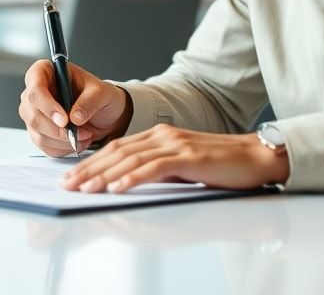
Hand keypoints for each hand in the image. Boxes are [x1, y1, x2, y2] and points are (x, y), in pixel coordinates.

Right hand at [18, 60, 130, 155]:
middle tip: (77, 132)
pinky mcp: (38, 131)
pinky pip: (43, 145)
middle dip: (56, 129)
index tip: (64, 120)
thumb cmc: (99, 95)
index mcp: (46, 72)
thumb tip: (75, 117)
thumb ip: (90, 101)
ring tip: (84, 136)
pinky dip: (62, 148)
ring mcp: (34, 113)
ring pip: (37, 133)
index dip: (47, 105)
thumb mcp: (102, 92)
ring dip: (62, 140)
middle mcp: (35, 92)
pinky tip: (77, 142)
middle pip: (32, 114)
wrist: (103, 113)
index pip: (35, 88)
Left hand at [58, 124, 288, 193]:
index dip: (91, 162)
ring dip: (103, 175)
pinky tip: (117, 188)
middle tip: (67, 185)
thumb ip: (157, 168)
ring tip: (84, 189)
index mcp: (159, 135)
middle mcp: (163, 135)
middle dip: (88, 169)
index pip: (116, 148)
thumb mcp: (181, 165)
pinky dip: (132, 178)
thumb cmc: (221, 165)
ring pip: (130, 159)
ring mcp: (176, 144)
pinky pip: (154, 168)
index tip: (71, 177)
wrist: (256, 157)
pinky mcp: (189, 157)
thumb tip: (128, 182)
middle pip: (116, 151)